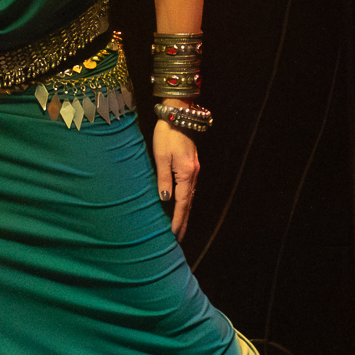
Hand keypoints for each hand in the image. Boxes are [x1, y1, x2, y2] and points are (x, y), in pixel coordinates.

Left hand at [151, 116, 198, 239]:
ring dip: (184, 213)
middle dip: (183, 221)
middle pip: (188, 203)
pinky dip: (185, 202)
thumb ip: (163, 178)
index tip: (173, 234)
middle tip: (177, 238)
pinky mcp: (191, 166)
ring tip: (178, 227)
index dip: (178, 220)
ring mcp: (194, 170)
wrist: (178, 116)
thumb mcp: (161, 157)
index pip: (182, 203)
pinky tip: (180, 206)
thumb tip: (165, 199)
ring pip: (189, 197)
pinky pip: (188, 189)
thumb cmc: (167, 135)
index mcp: (186, 174)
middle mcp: (193, 174)